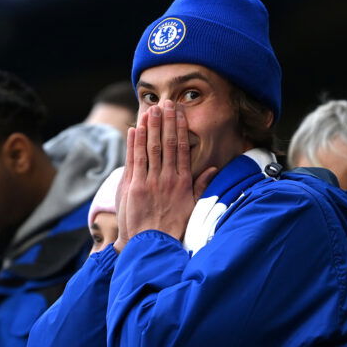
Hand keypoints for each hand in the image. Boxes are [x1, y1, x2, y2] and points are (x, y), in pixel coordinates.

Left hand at [117, 101, 215, 248]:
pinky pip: (135, 160)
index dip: (179, 128)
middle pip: (167, 143)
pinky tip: (135, 129)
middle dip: (166, 122)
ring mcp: (151, 181)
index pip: (182, 148)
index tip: (179, 114)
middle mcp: (168, 178)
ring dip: (150, 127)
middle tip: (166, 103)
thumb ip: (201, 185)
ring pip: (151, 148)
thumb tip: (212, 169)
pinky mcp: (135, 187)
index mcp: (183, 181)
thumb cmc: (173, 227)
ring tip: (151, 110)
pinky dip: (135, 143)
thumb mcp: (193, 206)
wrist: (154, 243)